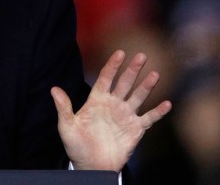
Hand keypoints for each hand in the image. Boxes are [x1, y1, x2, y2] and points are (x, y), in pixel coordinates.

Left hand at [50, 50, 171, 171]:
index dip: (113, 66)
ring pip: (138, 97)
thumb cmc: (77, 145)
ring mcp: (125, 116)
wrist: (91, 166)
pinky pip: (148, 118)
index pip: (106, 78)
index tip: (120, 53)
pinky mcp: (135, 129)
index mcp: (97, 100)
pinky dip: (158, 112)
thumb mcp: (67, 126)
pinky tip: (166, 104)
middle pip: (125, 83)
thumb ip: (63, 107)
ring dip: (146, 86)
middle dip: (133, 70)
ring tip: (155, 74)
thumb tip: (53, 89)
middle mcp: (113, 104)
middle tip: (142, 56)